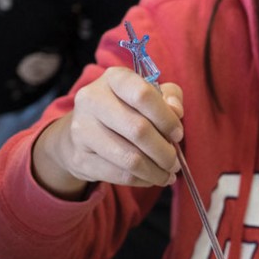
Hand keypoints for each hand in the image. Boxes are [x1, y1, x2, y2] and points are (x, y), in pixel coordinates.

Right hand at [32, 67, 184, 198]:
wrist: (81, 134)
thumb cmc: (125, 110)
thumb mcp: (149, 95)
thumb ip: (169, 97)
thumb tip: (176, 111)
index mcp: (113, 78)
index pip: (143, 95)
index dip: (166, 117)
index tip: (178, 134)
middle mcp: (92, 99)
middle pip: (139, 130)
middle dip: (165, 152)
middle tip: (174, 162)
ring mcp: (82, 129)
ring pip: (130, 158)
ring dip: (156, 171)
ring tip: (167, 174)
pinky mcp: (80, 158)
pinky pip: (120, 175)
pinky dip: (142, 180)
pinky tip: (151, 178)